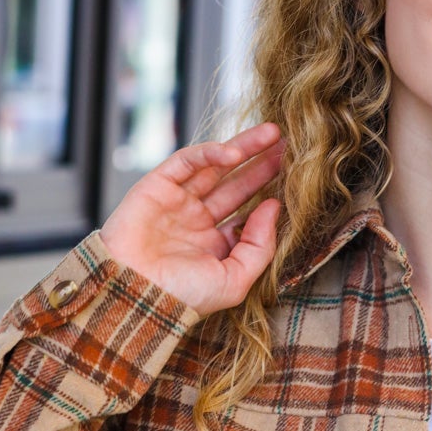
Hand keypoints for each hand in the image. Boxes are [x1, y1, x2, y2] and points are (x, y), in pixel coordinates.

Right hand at [98, 121, 285, 315]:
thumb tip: (274, 207)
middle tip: (290, 146)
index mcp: (214, 246)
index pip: (247, 214)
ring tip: (273, 134)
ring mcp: (177, 202)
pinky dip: (209, 154)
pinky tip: (234, 152)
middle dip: (262, 165)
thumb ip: (259, 246)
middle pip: (236, 186)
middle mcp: (197, 221)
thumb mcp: (234, 280)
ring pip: (215, 168)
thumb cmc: (182, 296)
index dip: (269, 196)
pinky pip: (187, 162)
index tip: (297, 181)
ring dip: (244, 149)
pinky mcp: (157, 186)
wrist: (134, 294)